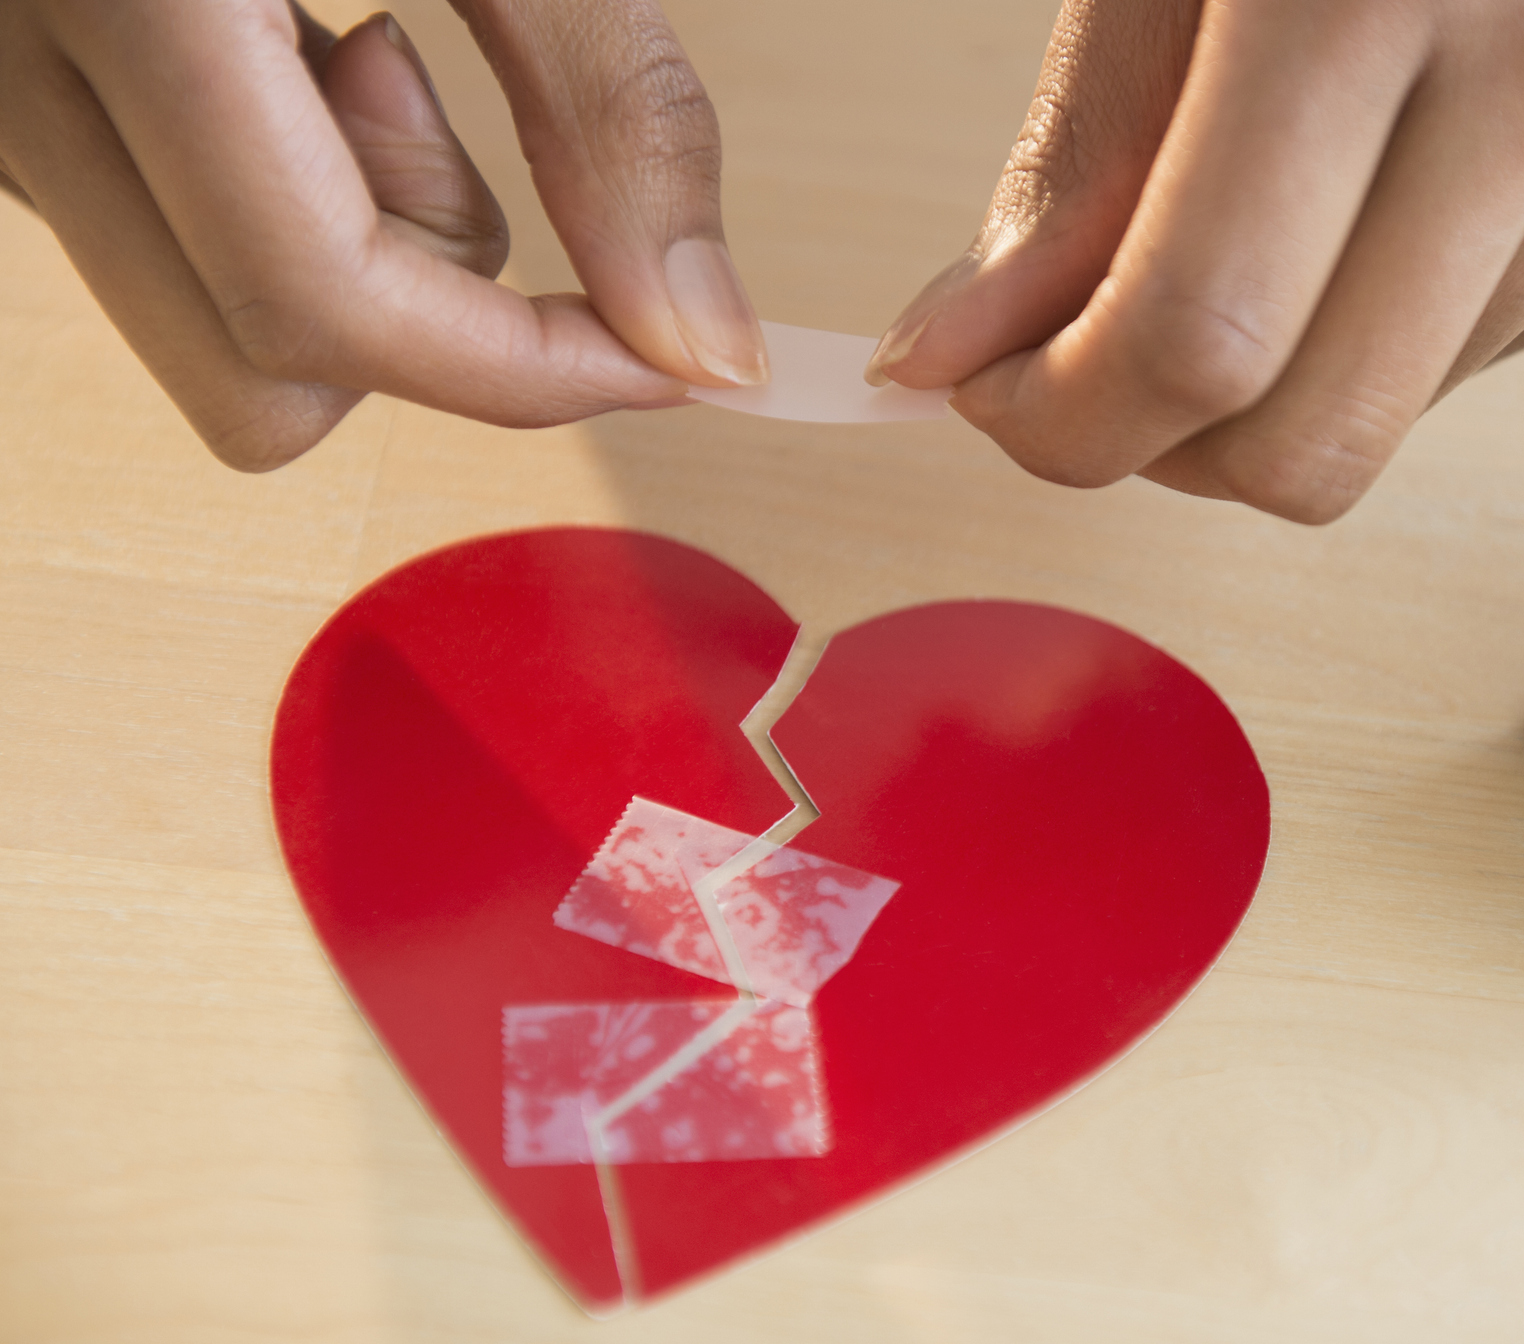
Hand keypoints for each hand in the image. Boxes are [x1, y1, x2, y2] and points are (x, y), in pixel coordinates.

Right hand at [0, 1, 766, 469]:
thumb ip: (606, 101)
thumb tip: (699, 329)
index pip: (323, 307)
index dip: (522, 371)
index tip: (662, 352)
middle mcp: (10, 55)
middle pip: (256, 372)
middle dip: (420, 312)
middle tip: (454, 111)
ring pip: (208, 316)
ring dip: (348, 238)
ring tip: (371, 27)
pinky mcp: (10, 79)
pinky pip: (169, 225)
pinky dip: (277, 182)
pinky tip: (295, 25)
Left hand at [865, 0, 1523, 522]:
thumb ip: (1083, 147)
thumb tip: (972, 350)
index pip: (1204, 335)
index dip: (1070, 420)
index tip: (1004, 401)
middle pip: (1318, 438)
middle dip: (1165, 448)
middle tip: (1091, 369)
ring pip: (1401, 412)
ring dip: (1281, 378)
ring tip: (1246, 222)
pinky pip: (1494, 345)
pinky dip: (1389, 318)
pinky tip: (1371, 188)